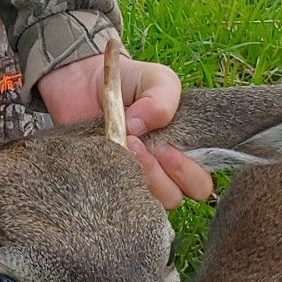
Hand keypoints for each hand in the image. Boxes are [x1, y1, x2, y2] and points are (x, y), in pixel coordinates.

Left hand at [37, 48, 214, 209]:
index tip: (166, 147)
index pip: (200, 183)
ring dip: (137, 175)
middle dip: (161, 175)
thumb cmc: (128, 83)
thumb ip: (163, 97)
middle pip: (176, 197)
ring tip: (123, 144)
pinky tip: (105, 155)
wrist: (81, 80)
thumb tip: (142, 126)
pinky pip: (114, 198)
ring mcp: (131, 181)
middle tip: (141, 145)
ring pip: (145, 202)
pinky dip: (112, 179)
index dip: (187, 172)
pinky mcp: (104, 183)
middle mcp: (160, 174)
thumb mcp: (155, 78)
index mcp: (182, 154)